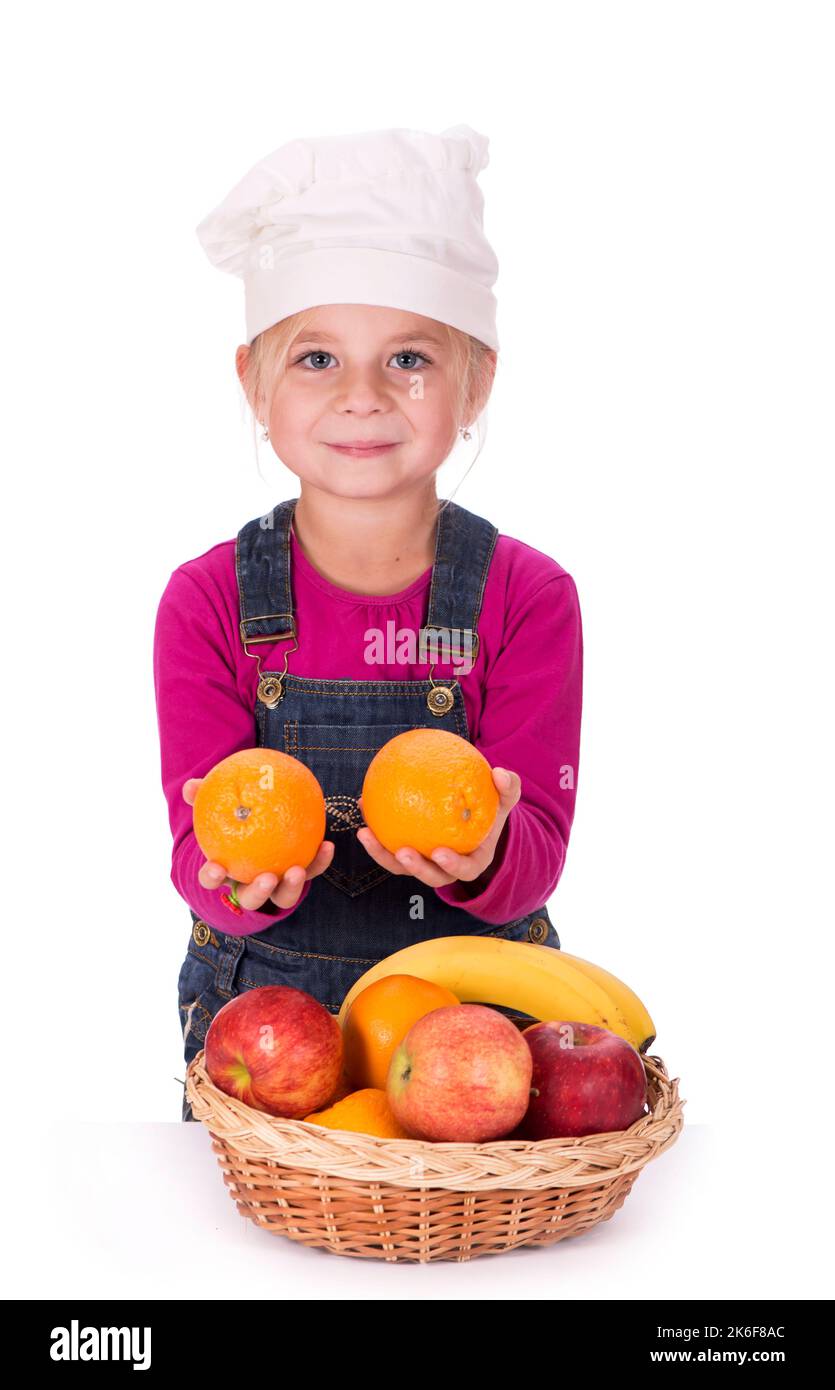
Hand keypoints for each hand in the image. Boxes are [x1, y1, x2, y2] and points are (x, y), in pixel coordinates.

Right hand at [182, 777, 334, 909]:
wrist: (258, 831)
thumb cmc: (232, 820)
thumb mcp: (217, 809)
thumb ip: (203, 798)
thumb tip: (190, 785)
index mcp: (226, 872)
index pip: (212, 879)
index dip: (211, 878)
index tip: (215, 868)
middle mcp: (249, 886)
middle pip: (251, 898)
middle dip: (259, 892)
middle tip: (267, 878)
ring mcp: (276, 887)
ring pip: (282, 897)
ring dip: (292, 888)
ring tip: (298, 871)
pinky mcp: (299, 878)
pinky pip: (311, 871)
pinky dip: (319, 861)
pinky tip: (327, 845)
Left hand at [355, 766, 520, 886]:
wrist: (475, 815)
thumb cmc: (491, 807)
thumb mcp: (505, 797)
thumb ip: (507, 787)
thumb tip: (499, 773)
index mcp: (473, 860)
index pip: (464, 869)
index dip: (452, 865)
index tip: (439, 852)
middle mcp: (447, 868)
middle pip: (430, 876)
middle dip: (414, 868)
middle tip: (402, 852)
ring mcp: (424, 862)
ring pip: (401, 866)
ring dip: (381, 854)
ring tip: (365, 834)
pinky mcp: (406, 852)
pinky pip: (388, 845)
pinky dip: (374, 830)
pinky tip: (362, 804)